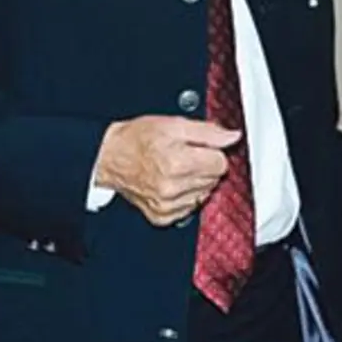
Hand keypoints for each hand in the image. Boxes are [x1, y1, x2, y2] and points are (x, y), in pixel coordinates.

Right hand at [93, 116, 240, 226]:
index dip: (212, 152)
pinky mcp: (162, 216)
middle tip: (185, 155)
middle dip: (204, 165)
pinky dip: (185, 196)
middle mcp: (173, 188)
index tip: (199, 147)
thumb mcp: (174, 125)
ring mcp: (167, 205)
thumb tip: (232, 137)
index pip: (221, 163)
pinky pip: (190, 209)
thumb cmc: (137, 139)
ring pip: (204, 194)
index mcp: (178, 164)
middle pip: (214, 179)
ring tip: (176, 168)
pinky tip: (171, 183)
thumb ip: (208, 132)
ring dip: (196, 182)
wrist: (109, 157)